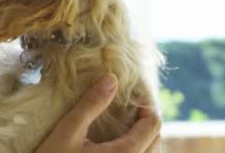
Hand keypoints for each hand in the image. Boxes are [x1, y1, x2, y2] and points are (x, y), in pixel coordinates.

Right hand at [35, 74, 161, 152]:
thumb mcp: (69, 130)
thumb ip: (92, 104)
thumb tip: (111, 79)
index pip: (153, 125)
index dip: (146, 107)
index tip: (131, 98)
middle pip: (156, 140)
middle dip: (146, 121)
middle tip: (129, 109)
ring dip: (144, 138)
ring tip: (126, 126)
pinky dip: (136, 151)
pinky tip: (118, 145)